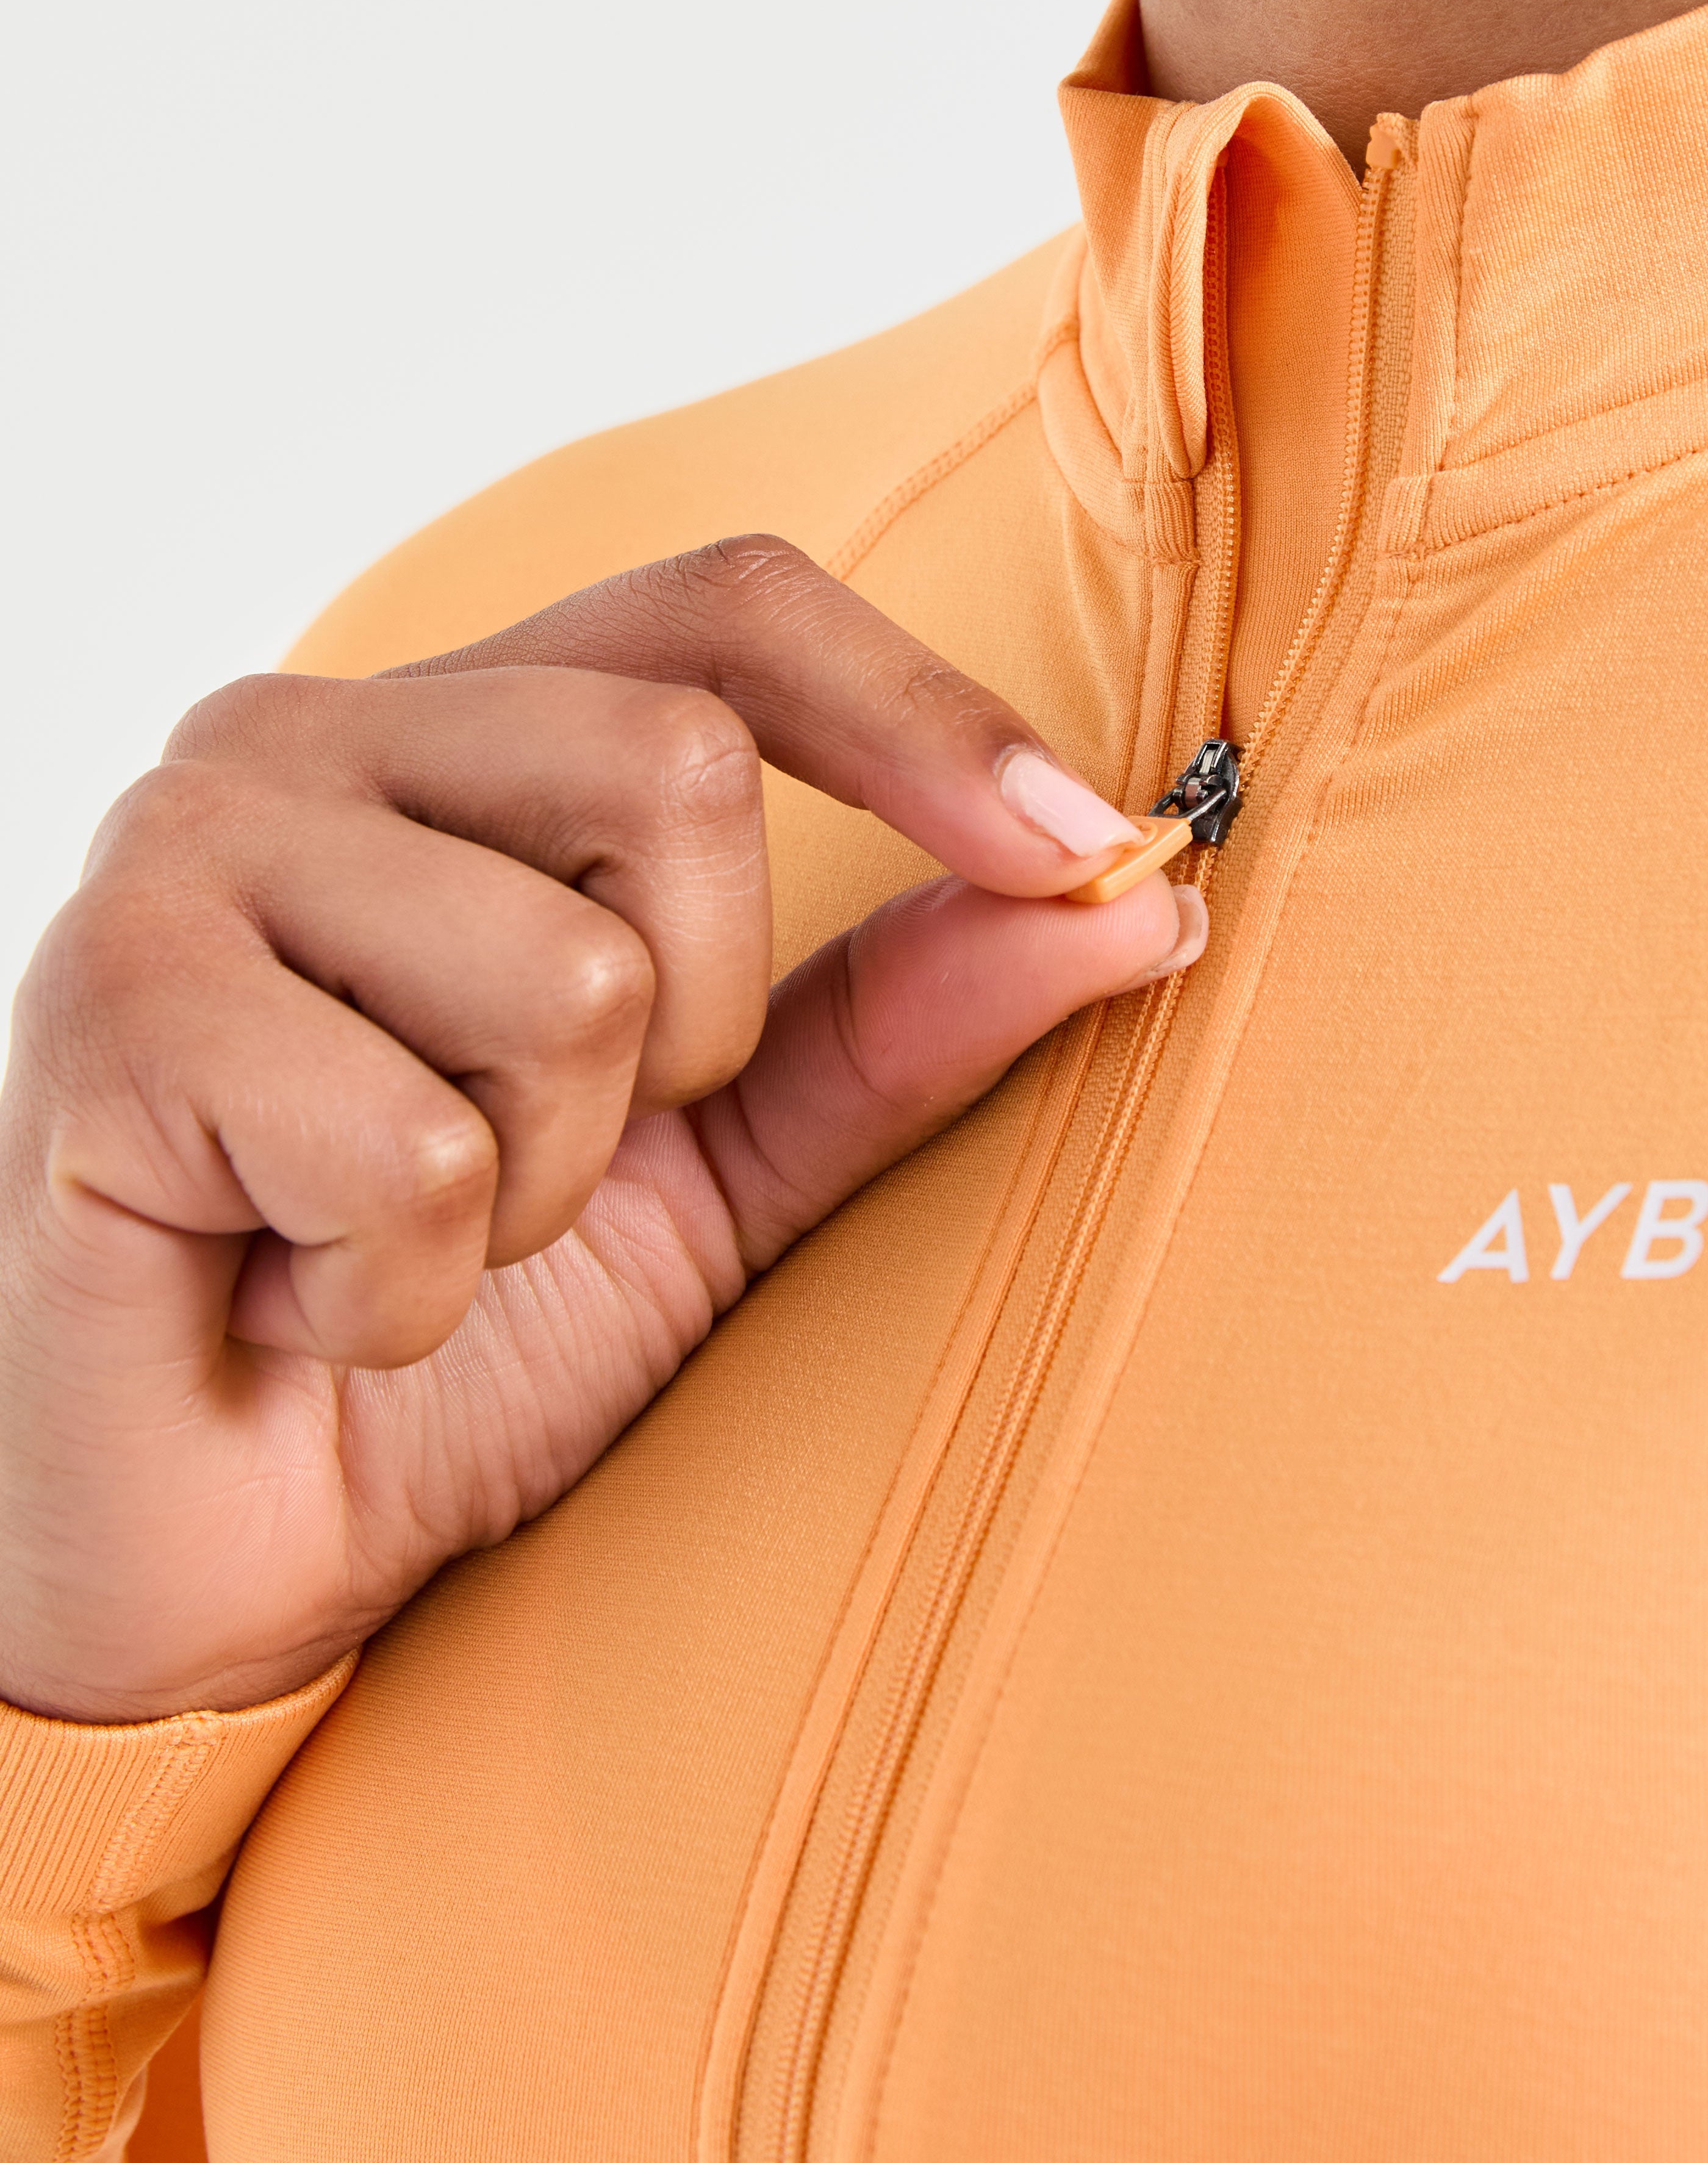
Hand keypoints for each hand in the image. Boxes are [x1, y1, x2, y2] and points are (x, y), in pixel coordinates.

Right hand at [0, 536, 1200, 1722]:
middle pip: (678, 768)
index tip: (1093, 848)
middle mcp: (303, 740)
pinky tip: (302, 1301)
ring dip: (541, 1190)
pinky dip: (407, 1293)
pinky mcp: (114, 1009)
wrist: (218, 1549)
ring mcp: (184, 854)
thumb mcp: (725, 1166)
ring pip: (569, 978)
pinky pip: (416, 1150)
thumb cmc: (458, 1334)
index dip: (927, 717)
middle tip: (545, 1164)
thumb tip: (1138, 894)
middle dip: (693, 1037)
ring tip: (405, 1241)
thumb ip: (901, 1022)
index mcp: (453, 740)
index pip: (723, 613)